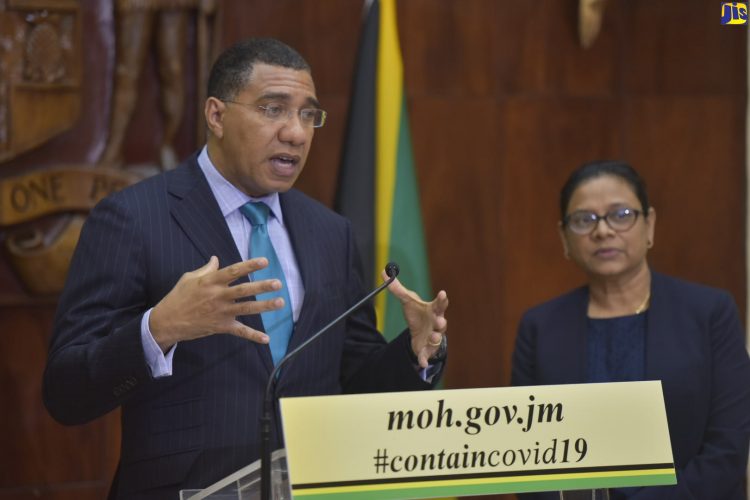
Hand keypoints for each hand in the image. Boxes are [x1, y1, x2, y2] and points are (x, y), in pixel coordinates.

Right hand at [150, 256, 283, 351]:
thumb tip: (217, 259)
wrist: (168, 322)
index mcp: (211, 282)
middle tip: (278, 283)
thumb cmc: (178, 297)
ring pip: (246, 308)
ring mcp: (221, 312)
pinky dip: (253, 336)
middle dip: (262, 287)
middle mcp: (218, 296)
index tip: (265, 262)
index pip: (233, 271)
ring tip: (280, 302)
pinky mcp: (221, 327)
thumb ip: (206, 270)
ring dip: (264, 306)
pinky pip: (240, 331)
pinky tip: (266, 339)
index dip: (249, 266)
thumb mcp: (189, 278)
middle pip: (244, 290)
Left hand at [383, 271, 448, 368]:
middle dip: (441, 322)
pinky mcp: (428, 349)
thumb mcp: (407, 300)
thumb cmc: (418, 314)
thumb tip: (385, 271)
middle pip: (441, 322)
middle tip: (440, 320)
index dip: (442, 299)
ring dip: (435, 338)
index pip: (439, 304)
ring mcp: (434, 337)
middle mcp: (436, 324)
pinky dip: (425, 359)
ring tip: (433, 336)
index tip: (442, 293)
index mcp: (433, 310)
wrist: (419, 334)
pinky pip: (427, 355)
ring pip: (437, 338)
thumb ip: (397, 288)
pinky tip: (422, 363)